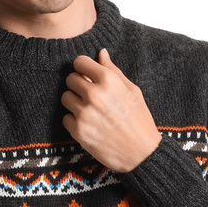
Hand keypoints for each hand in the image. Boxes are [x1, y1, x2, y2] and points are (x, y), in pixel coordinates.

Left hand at [61, 47, 162, 172]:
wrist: (142, 153)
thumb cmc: (139, 120)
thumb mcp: (132, 91)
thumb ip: (113, 71)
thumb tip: (101, 52)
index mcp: (109, 81)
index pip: (79, 62)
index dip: (82, 68)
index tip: (87, 75)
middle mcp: (94, 94)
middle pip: (70, 79)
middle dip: (79, 85)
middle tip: (91, 96)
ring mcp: (84, 113)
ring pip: (65, 97)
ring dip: (75, 103)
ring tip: (91, 111)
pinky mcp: (78, 131)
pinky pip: (66, 117)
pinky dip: (74, 121)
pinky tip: (90, 125)